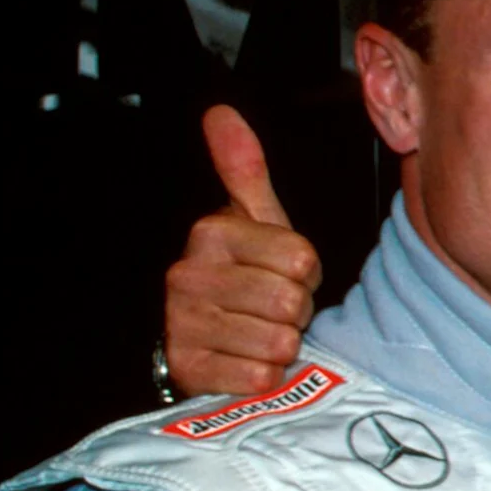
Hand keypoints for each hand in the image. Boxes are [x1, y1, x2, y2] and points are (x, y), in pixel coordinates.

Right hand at [163, 104, 323, 398]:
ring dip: (282, 345)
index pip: (302, 259)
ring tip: (260, 333)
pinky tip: (246, 361)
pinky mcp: (189, 368)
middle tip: (275, 309)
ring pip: (278, 342)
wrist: (200, 338)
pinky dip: (264, 376)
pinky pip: (258, 377)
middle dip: (296, 310)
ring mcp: (184, 323)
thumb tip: (221, 112)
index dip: (306, 273)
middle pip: (292, 302)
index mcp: (212, 233)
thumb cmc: (242, 274)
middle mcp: (189, 275)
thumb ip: (244, 170)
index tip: (284, 275)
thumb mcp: (251, 220)